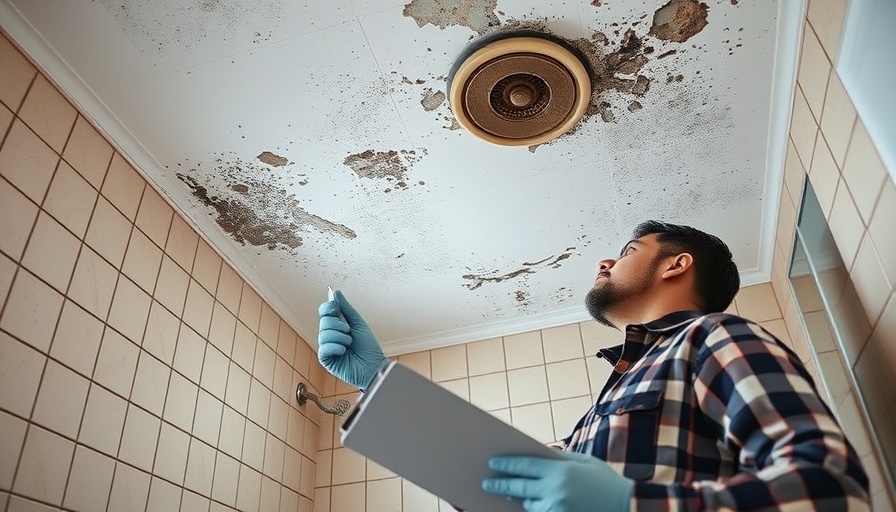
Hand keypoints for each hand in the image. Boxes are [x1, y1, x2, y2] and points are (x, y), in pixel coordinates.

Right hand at [318, 290, 388, 388]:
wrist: (373, 366)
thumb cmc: (369, 347)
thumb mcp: (359, 324)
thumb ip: (346, 309)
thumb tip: (336, 293)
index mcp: (338, 325)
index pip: (324, 312)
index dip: (327, 308)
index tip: (333, 307)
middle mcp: (331, 335)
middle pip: (323, 321)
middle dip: (338, 324)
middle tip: (349, 331)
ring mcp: (327, 347)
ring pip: (324, 334)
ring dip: (340, 337)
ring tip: (349, 344)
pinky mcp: (326, 359)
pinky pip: (324, 348)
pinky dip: (336, 347)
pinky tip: (344, 351)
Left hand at [482, 452, 632, 511]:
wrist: (629, 507)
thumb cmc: (607, 483)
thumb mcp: (585, 463)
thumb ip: (560, 459)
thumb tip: (537, 454)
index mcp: (560, 471)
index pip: (524, 466)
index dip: (506, 465)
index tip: (493, 464)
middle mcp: (554, 491)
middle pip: (519, 488)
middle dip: (502, 485)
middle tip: (488, 483)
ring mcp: (556, 509)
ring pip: (528, 505)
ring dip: (520, 500)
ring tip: (507, 494)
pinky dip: (534, 509)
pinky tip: (526, 505)